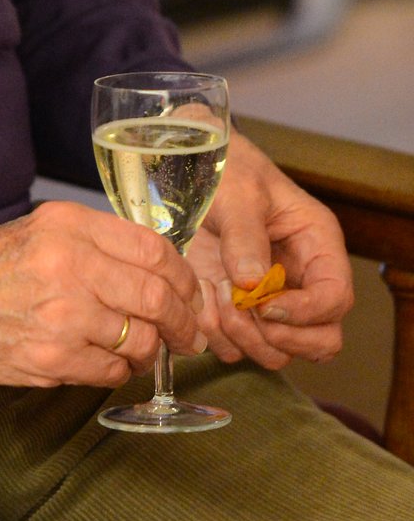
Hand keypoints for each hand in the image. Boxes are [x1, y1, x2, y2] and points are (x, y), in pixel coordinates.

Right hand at [0, 199, 206, 387]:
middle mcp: (70, 265)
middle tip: (187, 335)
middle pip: (157, 297)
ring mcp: (62, 315)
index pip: (155, 251)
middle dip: (182, 322)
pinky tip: (105, 363)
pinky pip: (110, 371)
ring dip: (149, 352)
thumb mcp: (43, 230)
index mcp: (71, 227)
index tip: (190, 295)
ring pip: (139, 341)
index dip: (184, 279)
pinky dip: (118, 371)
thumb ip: (99, 244)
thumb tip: (159, 273)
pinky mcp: (51, 359)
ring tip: (142, 352)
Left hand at [186, 129, 353, 369]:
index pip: (336, 299)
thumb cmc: (223, 170)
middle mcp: (299, 280)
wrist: (184, 168)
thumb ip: (245, 236)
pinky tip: (200, 298)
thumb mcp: (238, 193)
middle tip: (245, 311)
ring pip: (277, 353)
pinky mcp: (233, 310)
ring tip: (217, 296)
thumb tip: (252, 284)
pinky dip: (216, 336)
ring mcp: (267, 300)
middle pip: (321, 340)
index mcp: (316, 245)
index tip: (266, 306)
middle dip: (283, 338)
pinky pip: (234, 348)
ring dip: (245, 338)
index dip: (307, 313)